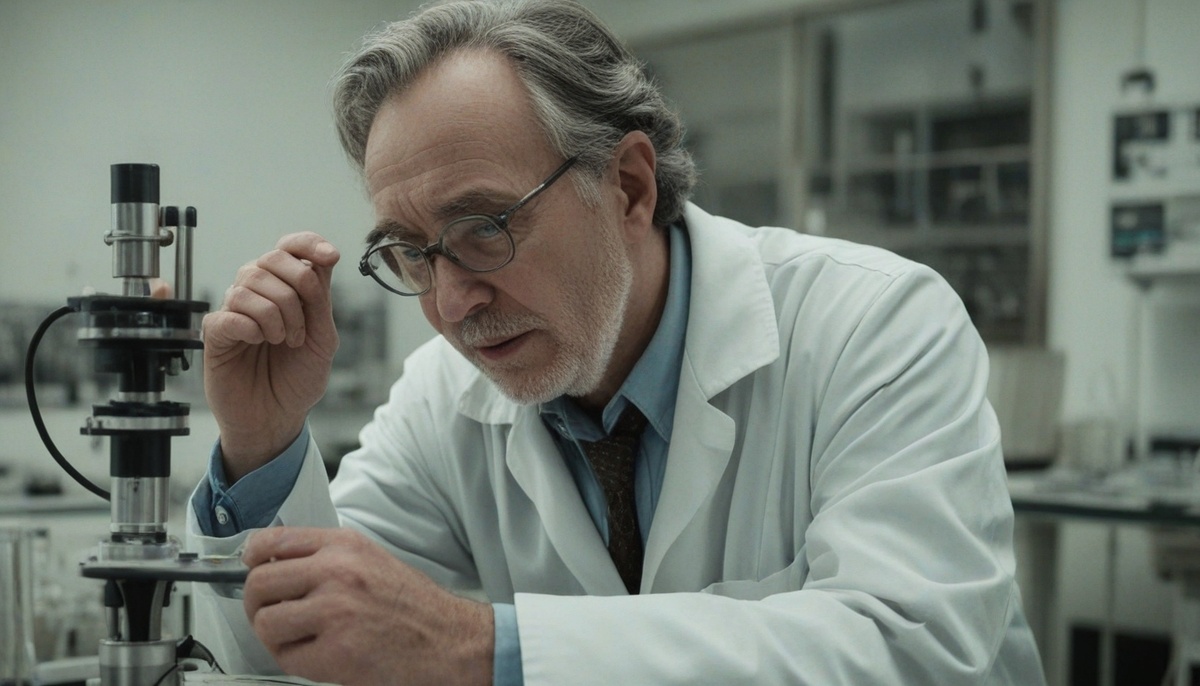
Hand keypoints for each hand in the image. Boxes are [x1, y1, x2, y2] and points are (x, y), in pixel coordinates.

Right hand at [201, 232, 339, 480]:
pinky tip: (257, 343)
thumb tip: (321, 262)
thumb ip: (320, 301)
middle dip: (298, 288)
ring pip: (250, 285)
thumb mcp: (322, 340)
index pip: (290, 247)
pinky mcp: (216, 333)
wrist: (277, 418)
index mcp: (286, 289)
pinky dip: (251, 328)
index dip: (309, 243)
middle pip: (272, 259)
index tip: (331, 257)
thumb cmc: (297, 380)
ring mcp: (234, 310)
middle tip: (302, 330)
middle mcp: (258, 293)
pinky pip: (229, 315)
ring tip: (282, 342)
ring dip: (278, 316)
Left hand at [242, 527, 493, 685]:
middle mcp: (337, 572)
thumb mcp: (372, 560)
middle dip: (257, 604)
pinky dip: (295, 661)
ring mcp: (335, 612)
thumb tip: (276, 562)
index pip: (272, 541)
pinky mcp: (336, 652)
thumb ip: (327, 557)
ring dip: (274, 636)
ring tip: (297, 638)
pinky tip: (316, 655)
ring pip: (266, 623)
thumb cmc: (415, 606)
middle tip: (269, 613)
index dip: (252, 558)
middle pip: (258, 584)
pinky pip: (287, 658)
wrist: (450, 641)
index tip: (251, 568)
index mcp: (345, 546)